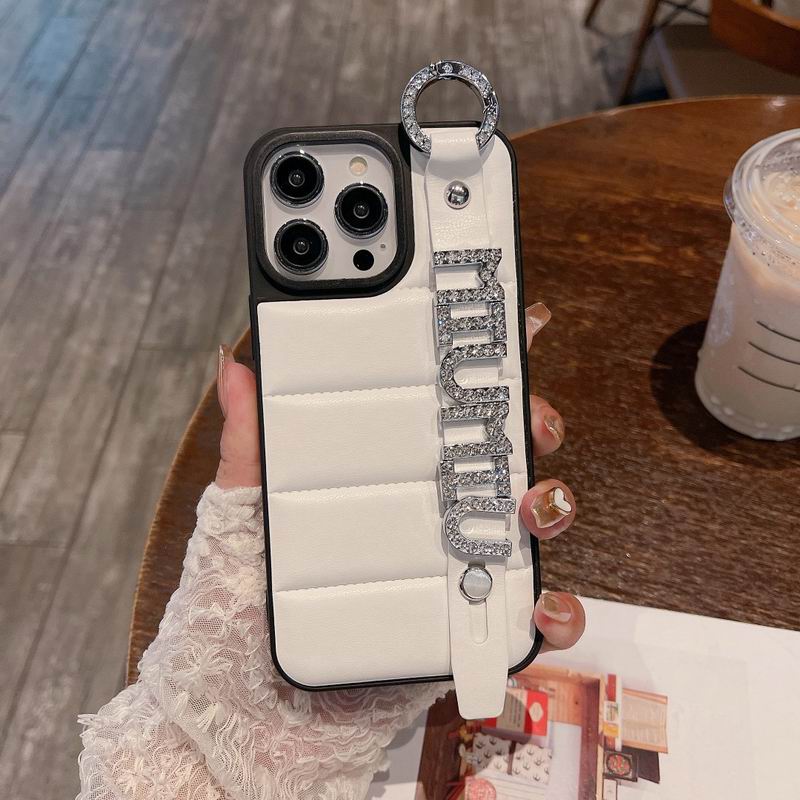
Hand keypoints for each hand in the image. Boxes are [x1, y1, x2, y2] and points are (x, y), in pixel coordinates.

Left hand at [215, 305, 583, 654]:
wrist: (251, 712)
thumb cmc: (245, 605)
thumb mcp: (245, 512)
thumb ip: (249, 444)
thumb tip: (233, 366)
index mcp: (389, 475)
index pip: (445, 410)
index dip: (488, 367)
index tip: (520, 326)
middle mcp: (433, 513)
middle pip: (503, 453)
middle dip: (534, 423)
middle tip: (528, 421)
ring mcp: (456, 568)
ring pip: (530, 525)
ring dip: (553, 503)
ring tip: (530, 505)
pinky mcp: (470, 629)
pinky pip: (531, 617)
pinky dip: (556, 611)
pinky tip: (539, 604)